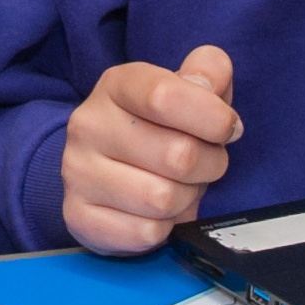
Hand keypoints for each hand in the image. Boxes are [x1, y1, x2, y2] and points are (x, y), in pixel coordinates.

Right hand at [60, 45, 242, 253]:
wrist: (110, 172)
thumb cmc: (160, 129)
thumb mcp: (188, 90)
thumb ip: (208, 71)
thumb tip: (211, 81)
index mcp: (116, 85)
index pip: (166, 96)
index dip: (213, 118)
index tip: (228, 128)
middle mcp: (88, 125)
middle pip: (178, 155)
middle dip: (209, 165)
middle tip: (204, 164)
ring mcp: (77, 172)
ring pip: (163, 199)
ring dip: (186, 199)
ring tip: (179, 187)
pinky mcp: (78, 216)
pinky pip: (145, 233)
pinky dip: (164, 228)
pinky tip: (155, 213)